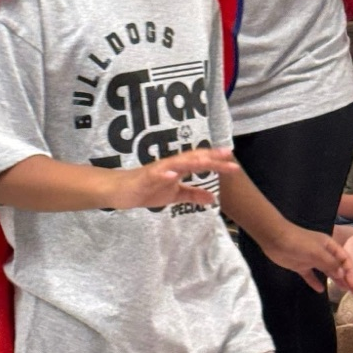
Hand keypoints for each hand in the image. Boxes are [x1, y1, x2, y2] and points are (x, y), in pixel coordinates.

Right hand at [111, 148, 237, 210]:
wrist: (119, 191)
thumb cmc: (146, 189)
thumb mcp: (174, 195)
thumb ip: (192, 194)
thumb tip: (213, 198)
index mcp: (177, 169)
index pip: (200, 163)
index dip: (216, 161)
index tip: (233, 162)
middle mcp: (169, 165)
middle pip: (192, 159)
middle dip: (209, 157)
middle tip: (228, 155)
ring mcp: (157, 170)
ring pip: (176, 163)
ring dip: (191, 161)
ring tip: (207, 161)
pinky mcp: (144, 177)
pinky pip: (155, 175)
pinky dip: (164, 174)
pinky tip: (172, 175)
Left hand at [265, 226, 352, 293]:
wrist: (274, 238)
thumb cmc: (298, 242)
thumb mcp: (317, 252)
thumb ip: (331, 264)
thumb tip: (343, 274)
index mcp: (328, 245)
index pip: (345, 259)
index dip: (351, 272)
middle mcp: (322, 252)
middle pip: (337, 266)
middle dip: (346, 277)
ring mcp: (310, 259)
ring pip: (326, 271)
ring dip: (335, 280)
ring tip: (343, 291)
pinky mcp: (300, 265)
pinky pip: (310, 276)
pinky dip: (315, 282)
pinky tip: (320, 290)